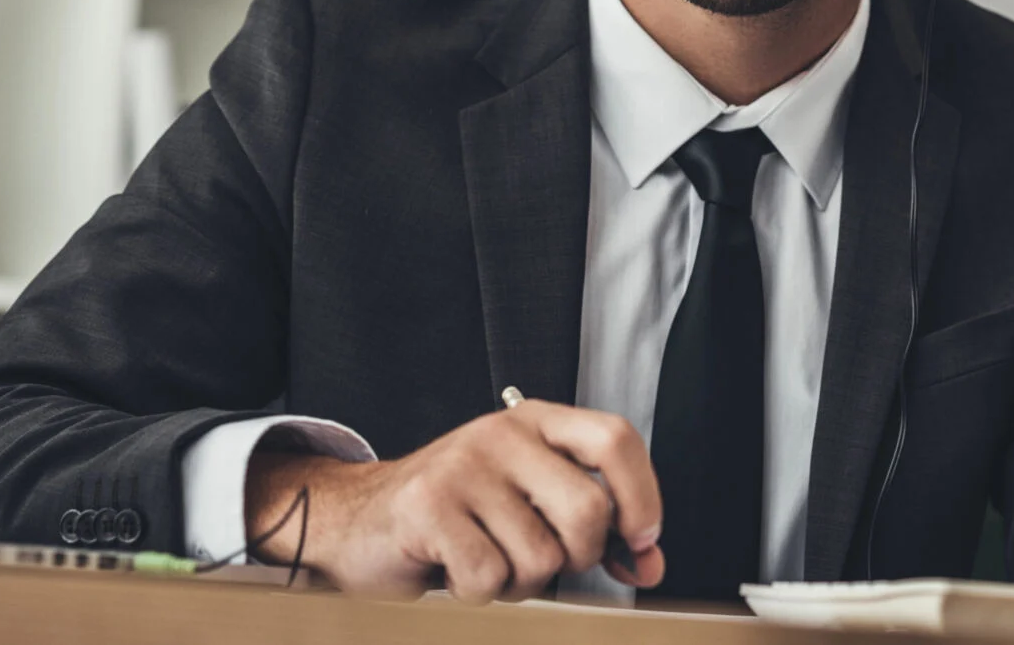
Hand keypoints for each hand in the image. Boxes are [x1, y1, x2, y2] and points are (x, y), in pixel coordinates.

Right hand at [244, 400, 664, 602]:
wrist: (363, 520)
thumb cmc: (459, 515)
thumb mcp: (532, 505)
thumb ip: (594, 528)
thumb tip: (650, 563)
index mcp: (535, 421)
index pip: (615, 438)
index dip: (643, 495)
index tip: (640, 538)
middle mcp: (502, 433)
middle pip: (587, 510)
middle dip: (576, 557)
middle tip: (541, 558)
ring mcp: (464, 466)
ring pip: (540, 557)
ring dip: (520, 582)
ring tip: (486, 559)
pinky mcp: (429, 505)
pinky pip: (490, 577)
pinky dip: (478, 593)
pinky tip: (454, 568)